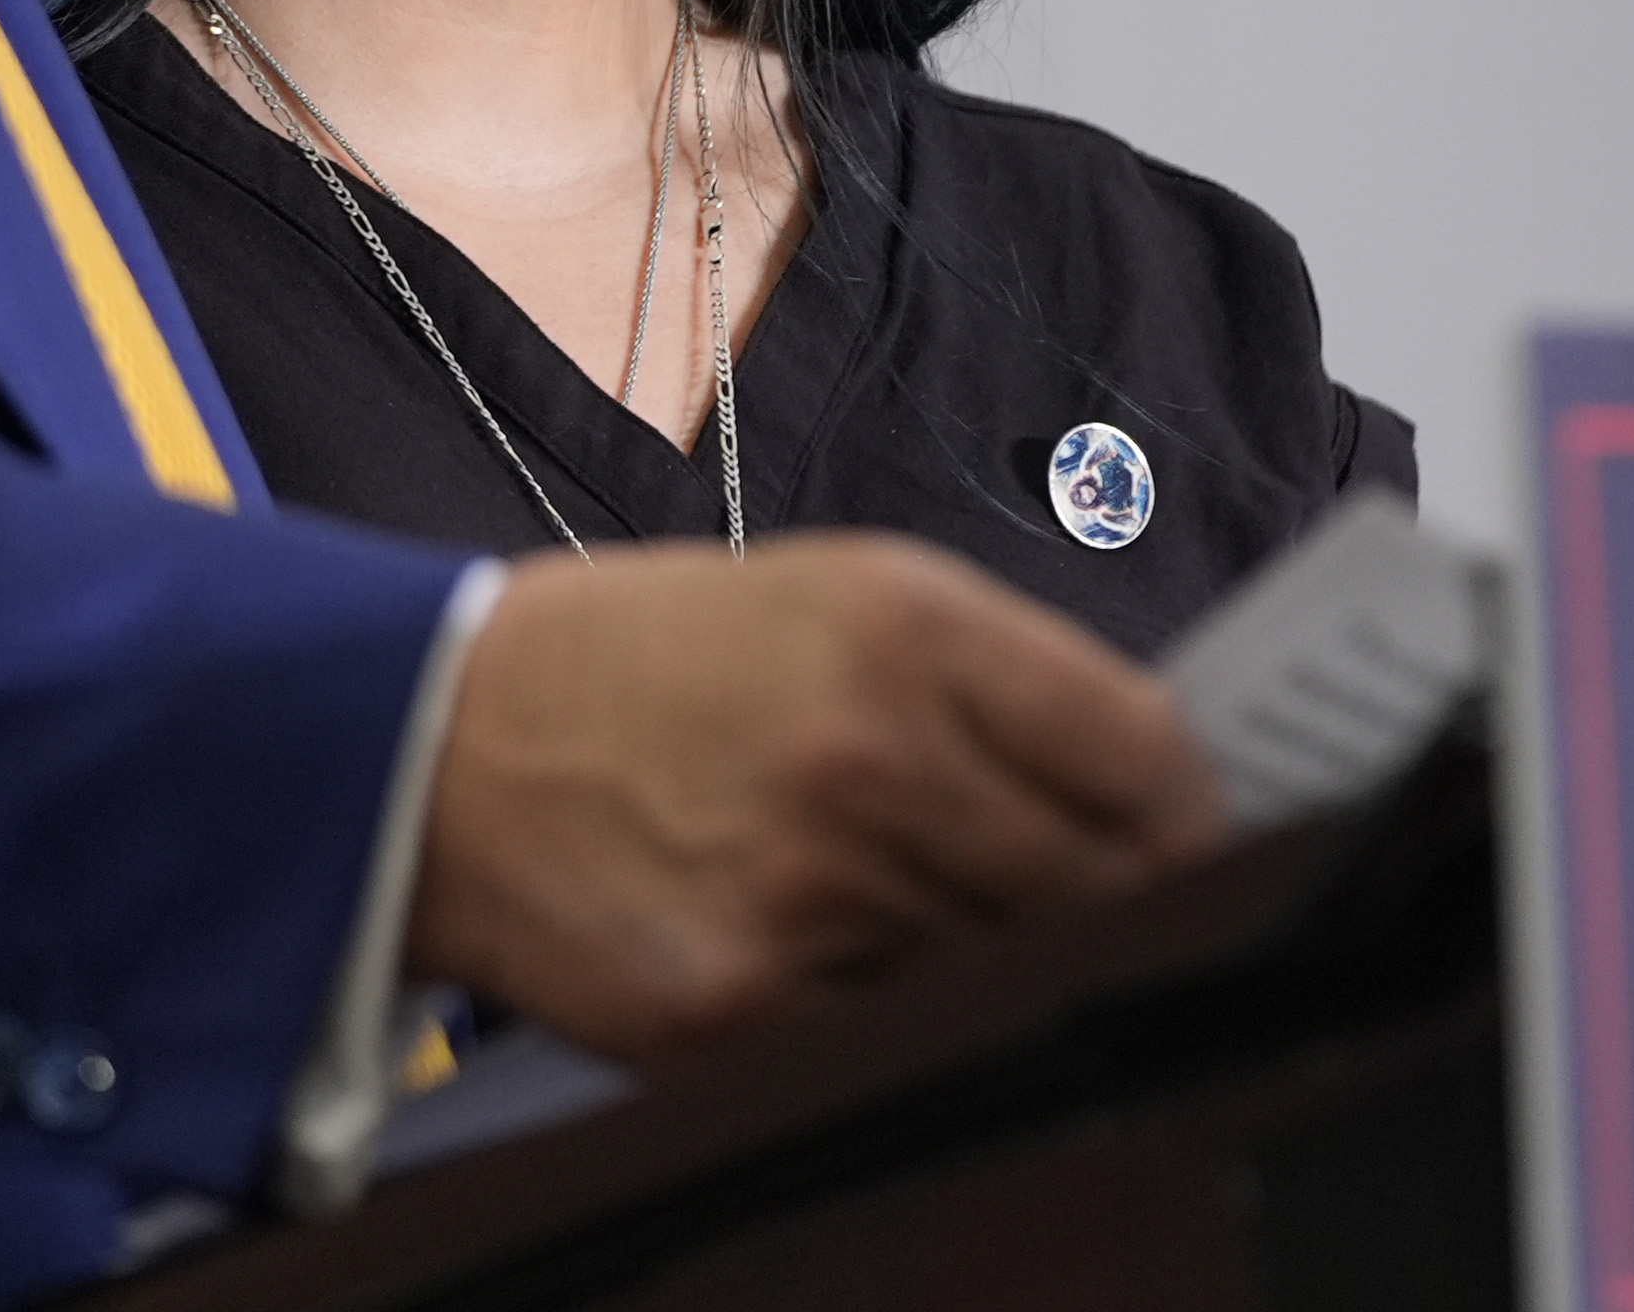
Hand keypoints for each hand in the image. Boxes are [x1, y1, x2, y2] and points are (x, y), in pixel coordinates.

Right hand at [402, 535, 1220, 1059]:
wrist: (438, 744)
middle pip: (1103, 882)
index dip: (1193, 799)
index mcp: (904, 630)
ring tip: (950, 915)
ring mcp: (811, 899)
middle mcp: (871, 760)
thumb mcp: (828, 594)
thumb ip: (992, 677)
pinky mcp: (745, 1012)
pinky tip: (855, 963)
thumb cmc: (643, 661)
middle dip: (1125, 896)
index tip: (1194, 821)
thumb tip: (1145, 776)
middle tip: (1116, 897)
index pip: (1142, 748)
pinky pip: (895, 1039)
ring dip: (1007, 959)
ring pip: (1007, 972)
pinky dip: (901, 1015)